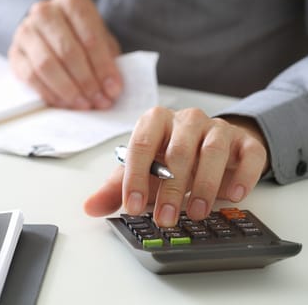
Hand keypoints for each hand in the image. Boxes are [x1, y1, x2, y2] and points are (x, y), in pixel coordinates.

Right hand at [8, 0, 122, 109]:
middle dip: (87, 81)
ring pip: (47, 65)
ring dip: (68, 90)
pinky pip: (31, 77)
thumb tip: (111, 89)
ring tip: (84, 104)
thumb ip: (107, 59)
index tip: (113, 88)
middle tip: (100, 100)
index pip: (90, 37)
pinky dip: (50, 94)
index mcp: (71, 2)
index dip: (103, 67)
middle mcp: (45, 12)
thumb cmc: (79, 35)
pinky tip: (64, 103)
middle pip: (68, 52)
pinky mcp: (15, 53)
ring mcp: (26, 31)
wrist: (49, 30)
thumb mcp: (99, 38)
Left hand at [84, 107, 268, 226]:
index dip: (136, 177)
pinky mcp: (245, 142)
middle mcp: (186, 120)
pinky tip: (231, 196)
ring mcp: (217, 128)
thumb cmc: (169, 158)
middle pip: (179, 151)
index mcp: (155, 121)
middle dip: (170, 189)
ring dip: (204, 185)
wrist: (209, 147)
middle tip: (165, 218)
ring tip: (196, 213)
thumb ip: (116, 189)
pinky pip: (248, 154)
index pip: (141, 145)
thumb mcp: (141, 171)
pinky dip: (241, 176)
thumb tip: (90, 207)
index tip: (132, 207)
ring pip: (212, 151)